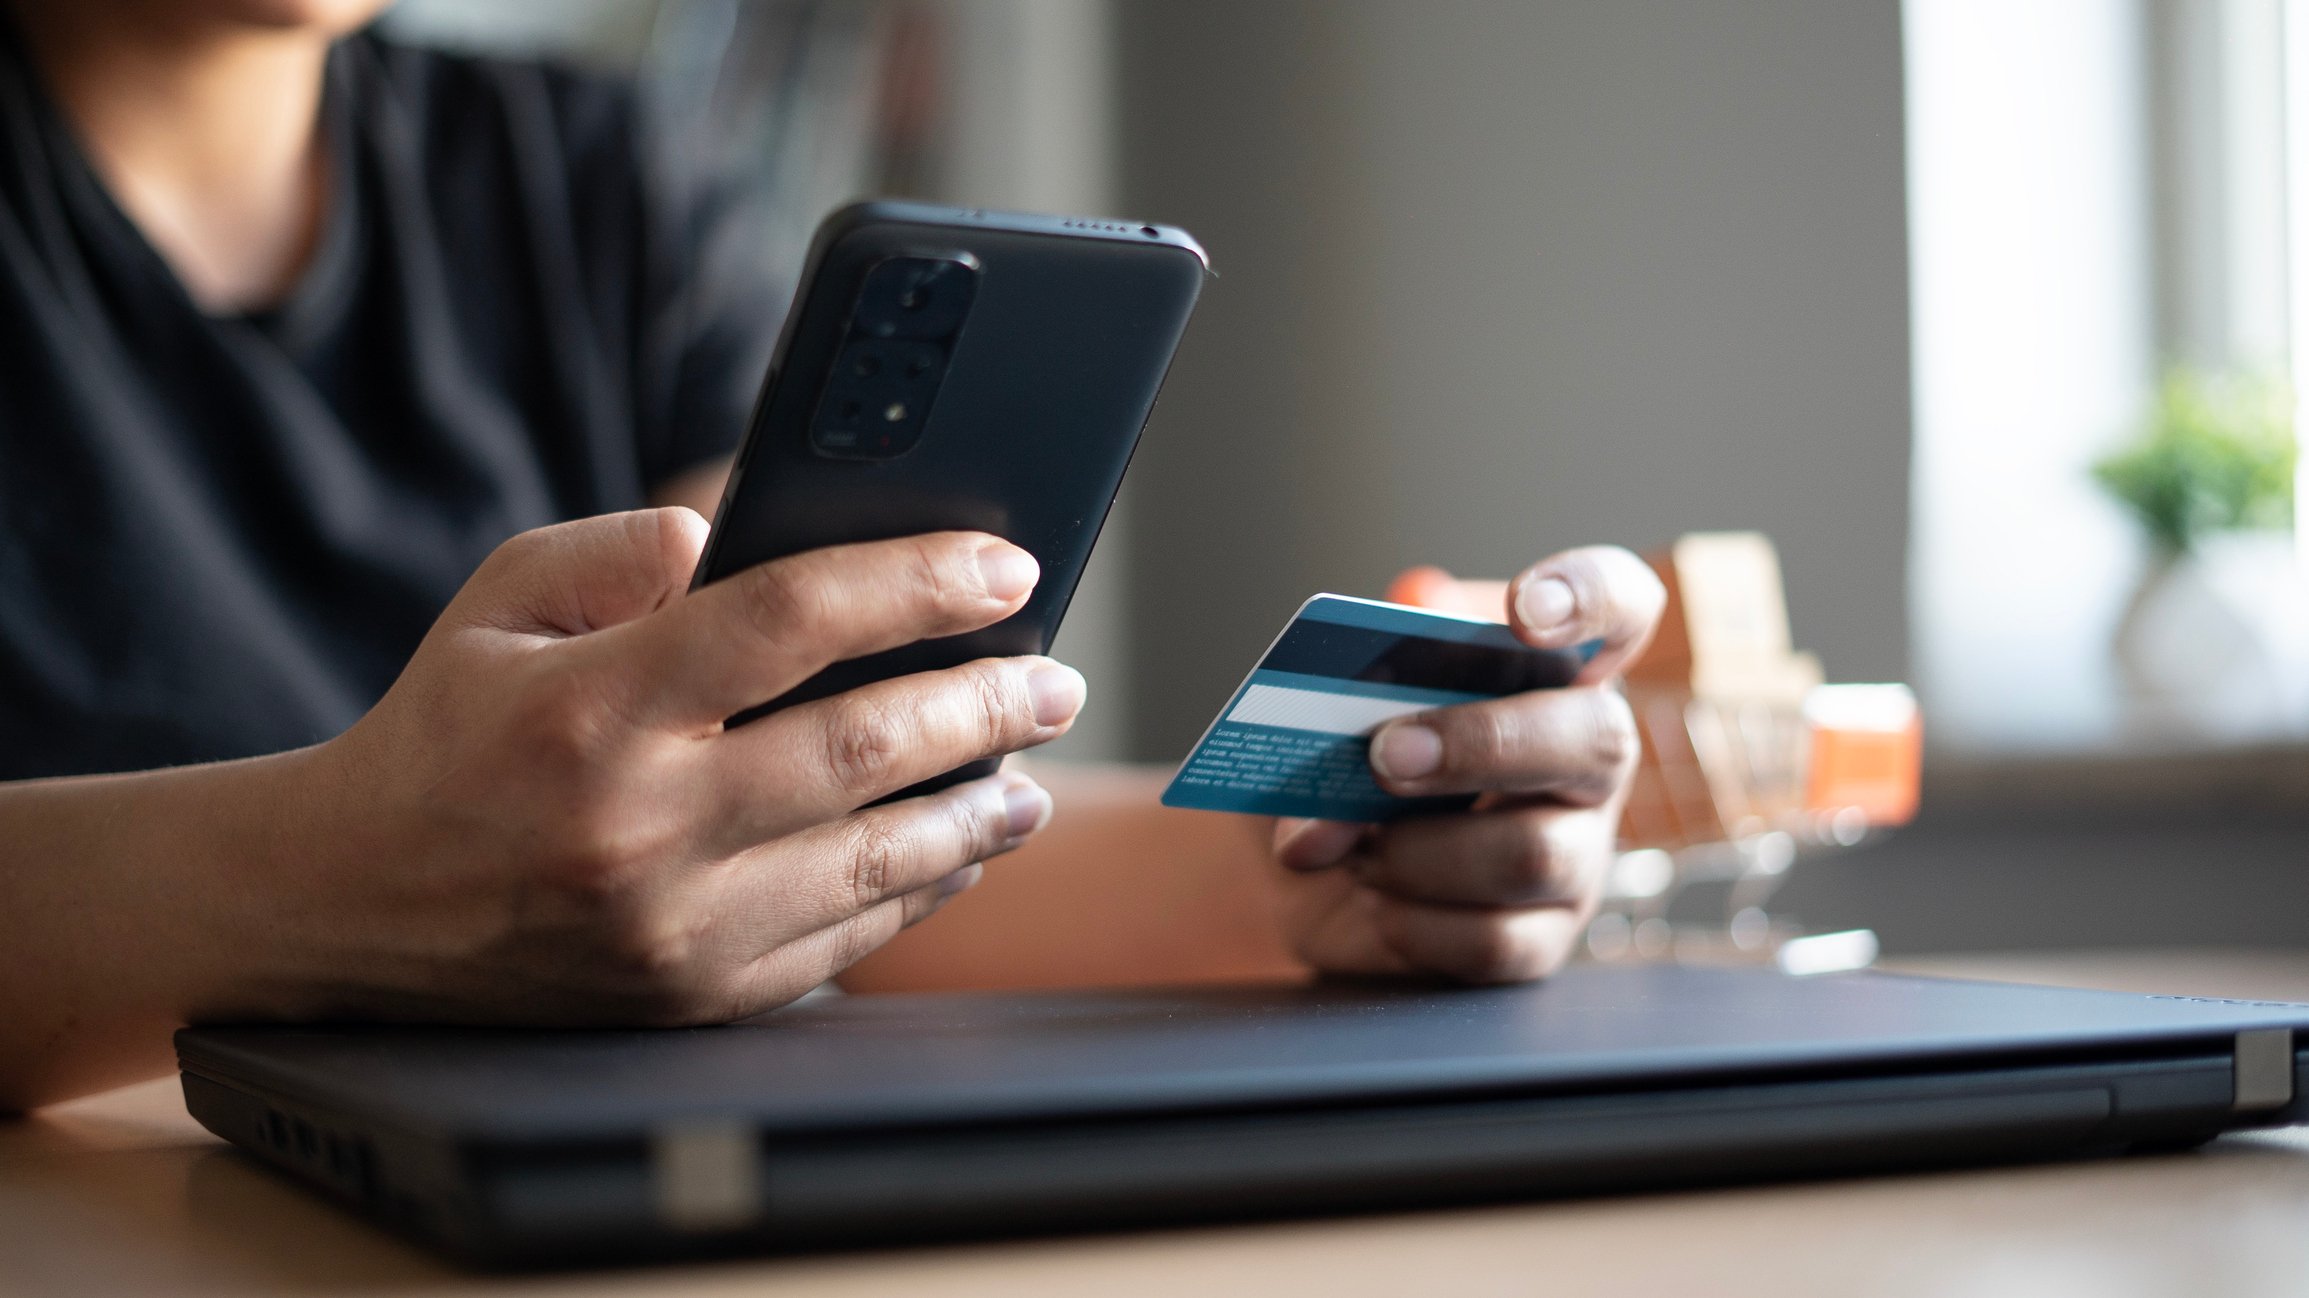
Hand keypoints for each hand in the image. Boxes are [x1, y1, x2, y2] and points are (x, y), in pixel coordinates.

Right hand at [231, 510, 1083, 1025]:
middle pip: (863, 748)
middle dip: (987, 705)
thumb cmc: (447, 731)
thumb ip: (615, 547)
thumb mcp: (498, 602)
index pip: (789, 621)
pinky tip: (958, 847)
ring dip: (977, 809)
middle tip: (1056, 678)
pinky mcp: (689, 999)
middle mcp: (638, 824)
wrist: (349, 906)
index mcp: (592, 707)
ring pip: (876, 860)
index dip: (915, 585)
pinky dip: (918, 889)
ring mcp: (670, 927)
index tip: (1005, 567)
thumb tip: (735, 539)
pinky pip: (844, 940)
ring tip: (1029, 769)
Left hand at [1269, 547, 1663, 981]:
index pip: (1620, 605)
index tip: (1523, 612)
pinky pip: (1492, 941)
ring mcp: (1578, 854)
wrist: (1306, 862)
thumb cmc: (1350, 752)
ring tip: (1353, 846)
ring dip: (1421, 850)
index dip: (1589, 596)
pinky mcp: (1541, 941)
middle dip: (1483, 745)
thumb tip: (1374, 656)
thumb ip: (1362, 670)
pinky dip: (1410, 920)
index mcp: (1554, 667)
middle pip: (1596, 739)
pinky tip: (1370, 897)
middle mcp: (1588, 757)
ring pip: (1535, 854)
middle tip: (1384, 755)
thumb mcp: (1345, 696)